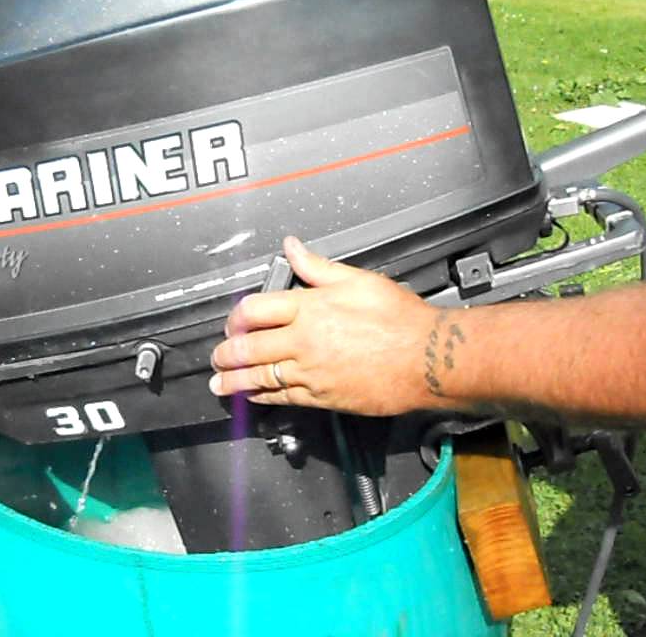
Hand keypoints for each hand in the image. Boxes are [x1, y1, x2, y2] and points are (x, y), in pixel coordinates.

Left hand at [207, 237, 448, 415]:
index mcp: (309, 307)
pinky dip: (261, 396)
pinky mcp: (322, 397)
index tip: (232, 323)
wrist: (428, 360)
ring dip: (234, 380)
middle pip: (248, 347)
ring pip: (260, 377)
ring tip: (219, 383)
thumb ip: (318, 267)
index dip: (236, 317)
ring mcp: (310, 372)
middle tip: (216, 356)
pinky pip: (282, 397)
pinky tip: (252, 396)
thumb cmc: (400, 320)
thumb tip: (292, 247)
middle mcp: (303, 341)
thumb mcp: (358, 280)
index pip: (254, 310)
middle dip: (226, 353)